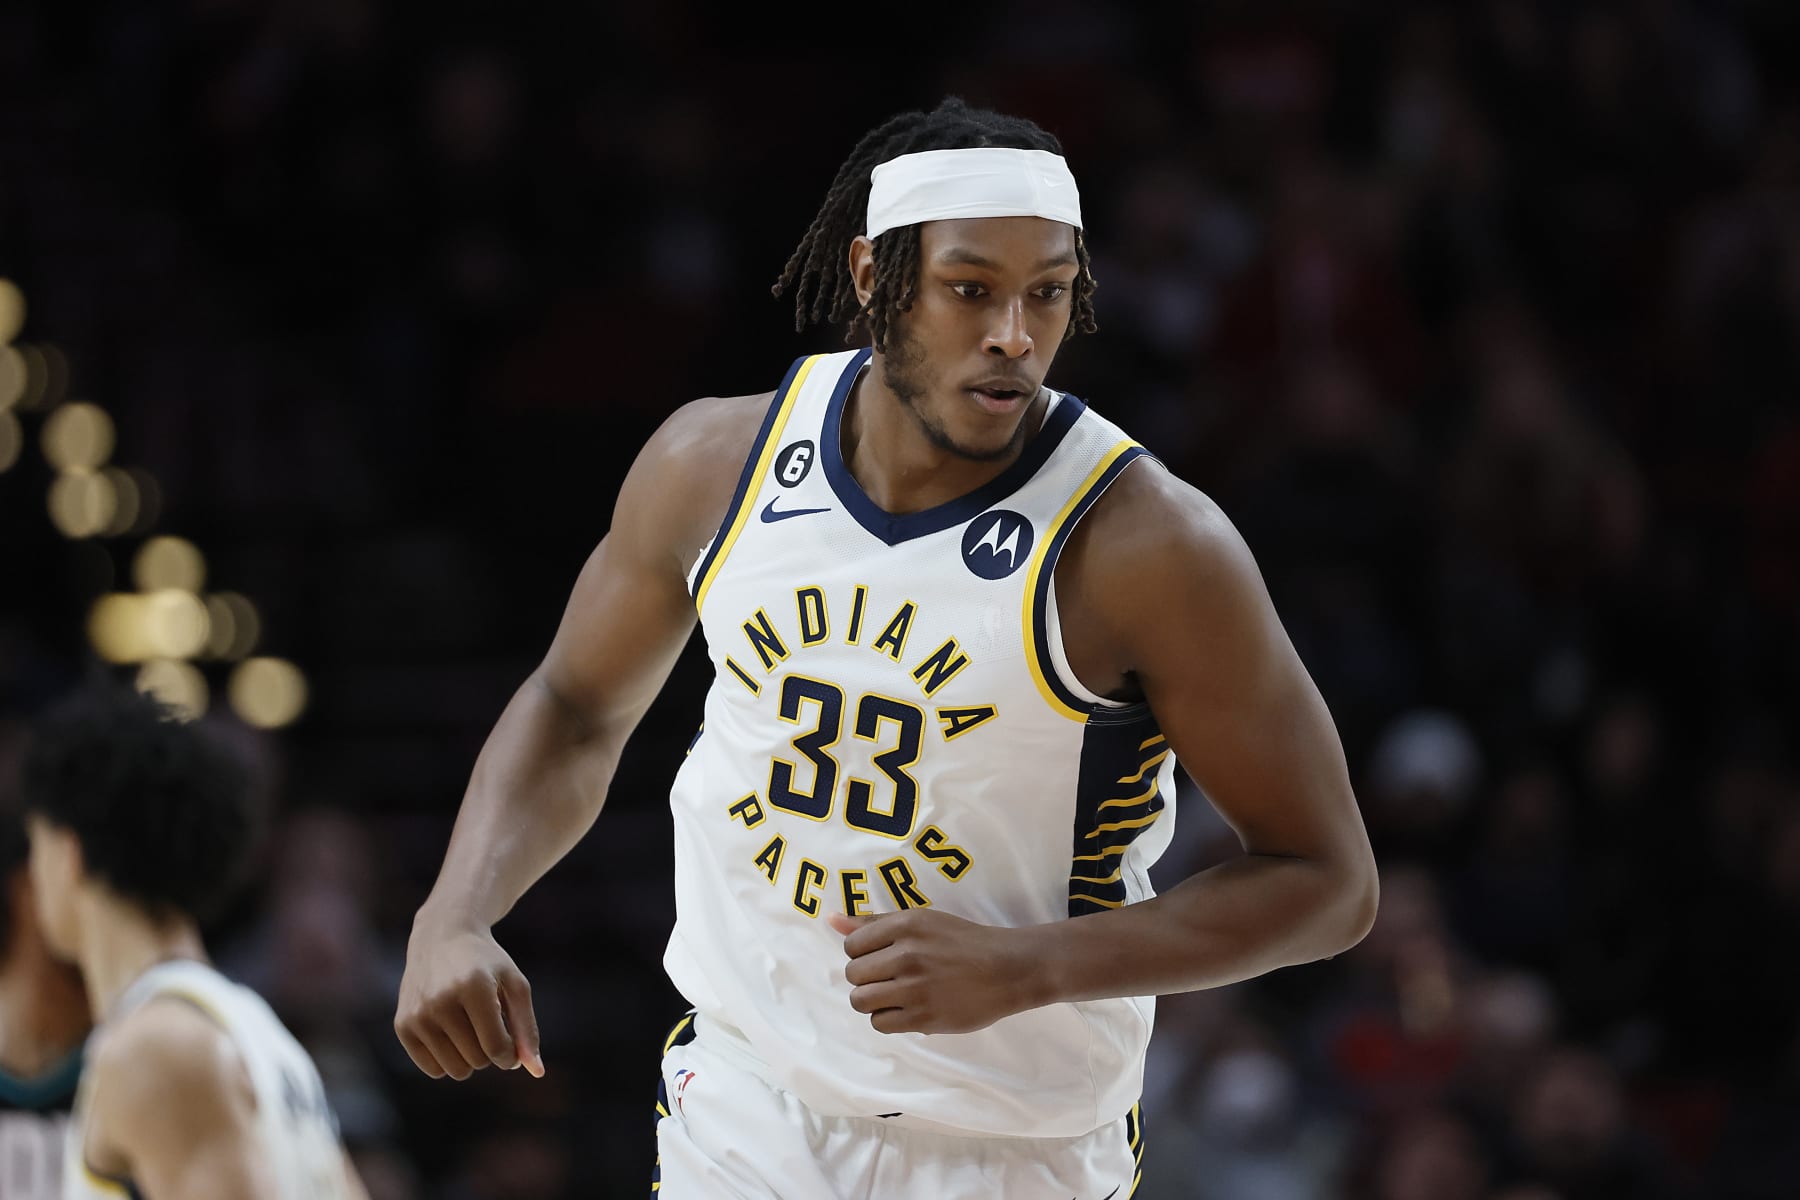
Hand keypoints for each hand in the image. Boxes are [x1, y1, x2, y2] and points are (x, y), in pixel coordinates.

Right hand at [395, 909, 542, 1080]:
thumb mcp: (515, 985)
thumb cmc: (486, 964)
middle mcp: (440, 1001)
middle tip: (488, 1024)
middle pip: (477, 1060)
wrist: (441, 936)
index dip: (510, 1055)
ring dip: (470, 1057)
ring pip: (456, 1070)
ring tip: (470, 1027)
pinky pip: (433, 1070)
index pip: (496, 1047)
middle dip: (490, 1050)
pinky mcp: (403, 1026)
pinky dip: (448, 1059)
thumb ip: (527, 1028)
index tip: (512, 1045)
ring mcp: (418, 1014)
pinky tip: (451, 1033)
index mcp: (473, 987)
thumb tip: (537, 1072)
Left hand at [827, 910, 1042, 1034]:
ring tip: (895, 995)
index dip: (862, 954)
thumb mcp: (921, 920)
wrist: (1007, 969)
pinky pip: (880, 1023)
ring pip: (860, 1000)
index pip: (852, 945)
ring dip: (873, 1000)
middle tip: (892, 977)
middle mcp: (907, 955)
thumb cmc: (962, 941)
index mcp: (905, 925)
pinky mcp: (924, 1017)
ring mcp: (915, 988)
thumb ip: (875, 923)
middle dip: (867, 977)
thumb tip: (831, 921)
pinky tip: (906, 1009)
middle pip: (853, 974)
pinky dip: (888, 1019)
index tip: (882, 957)